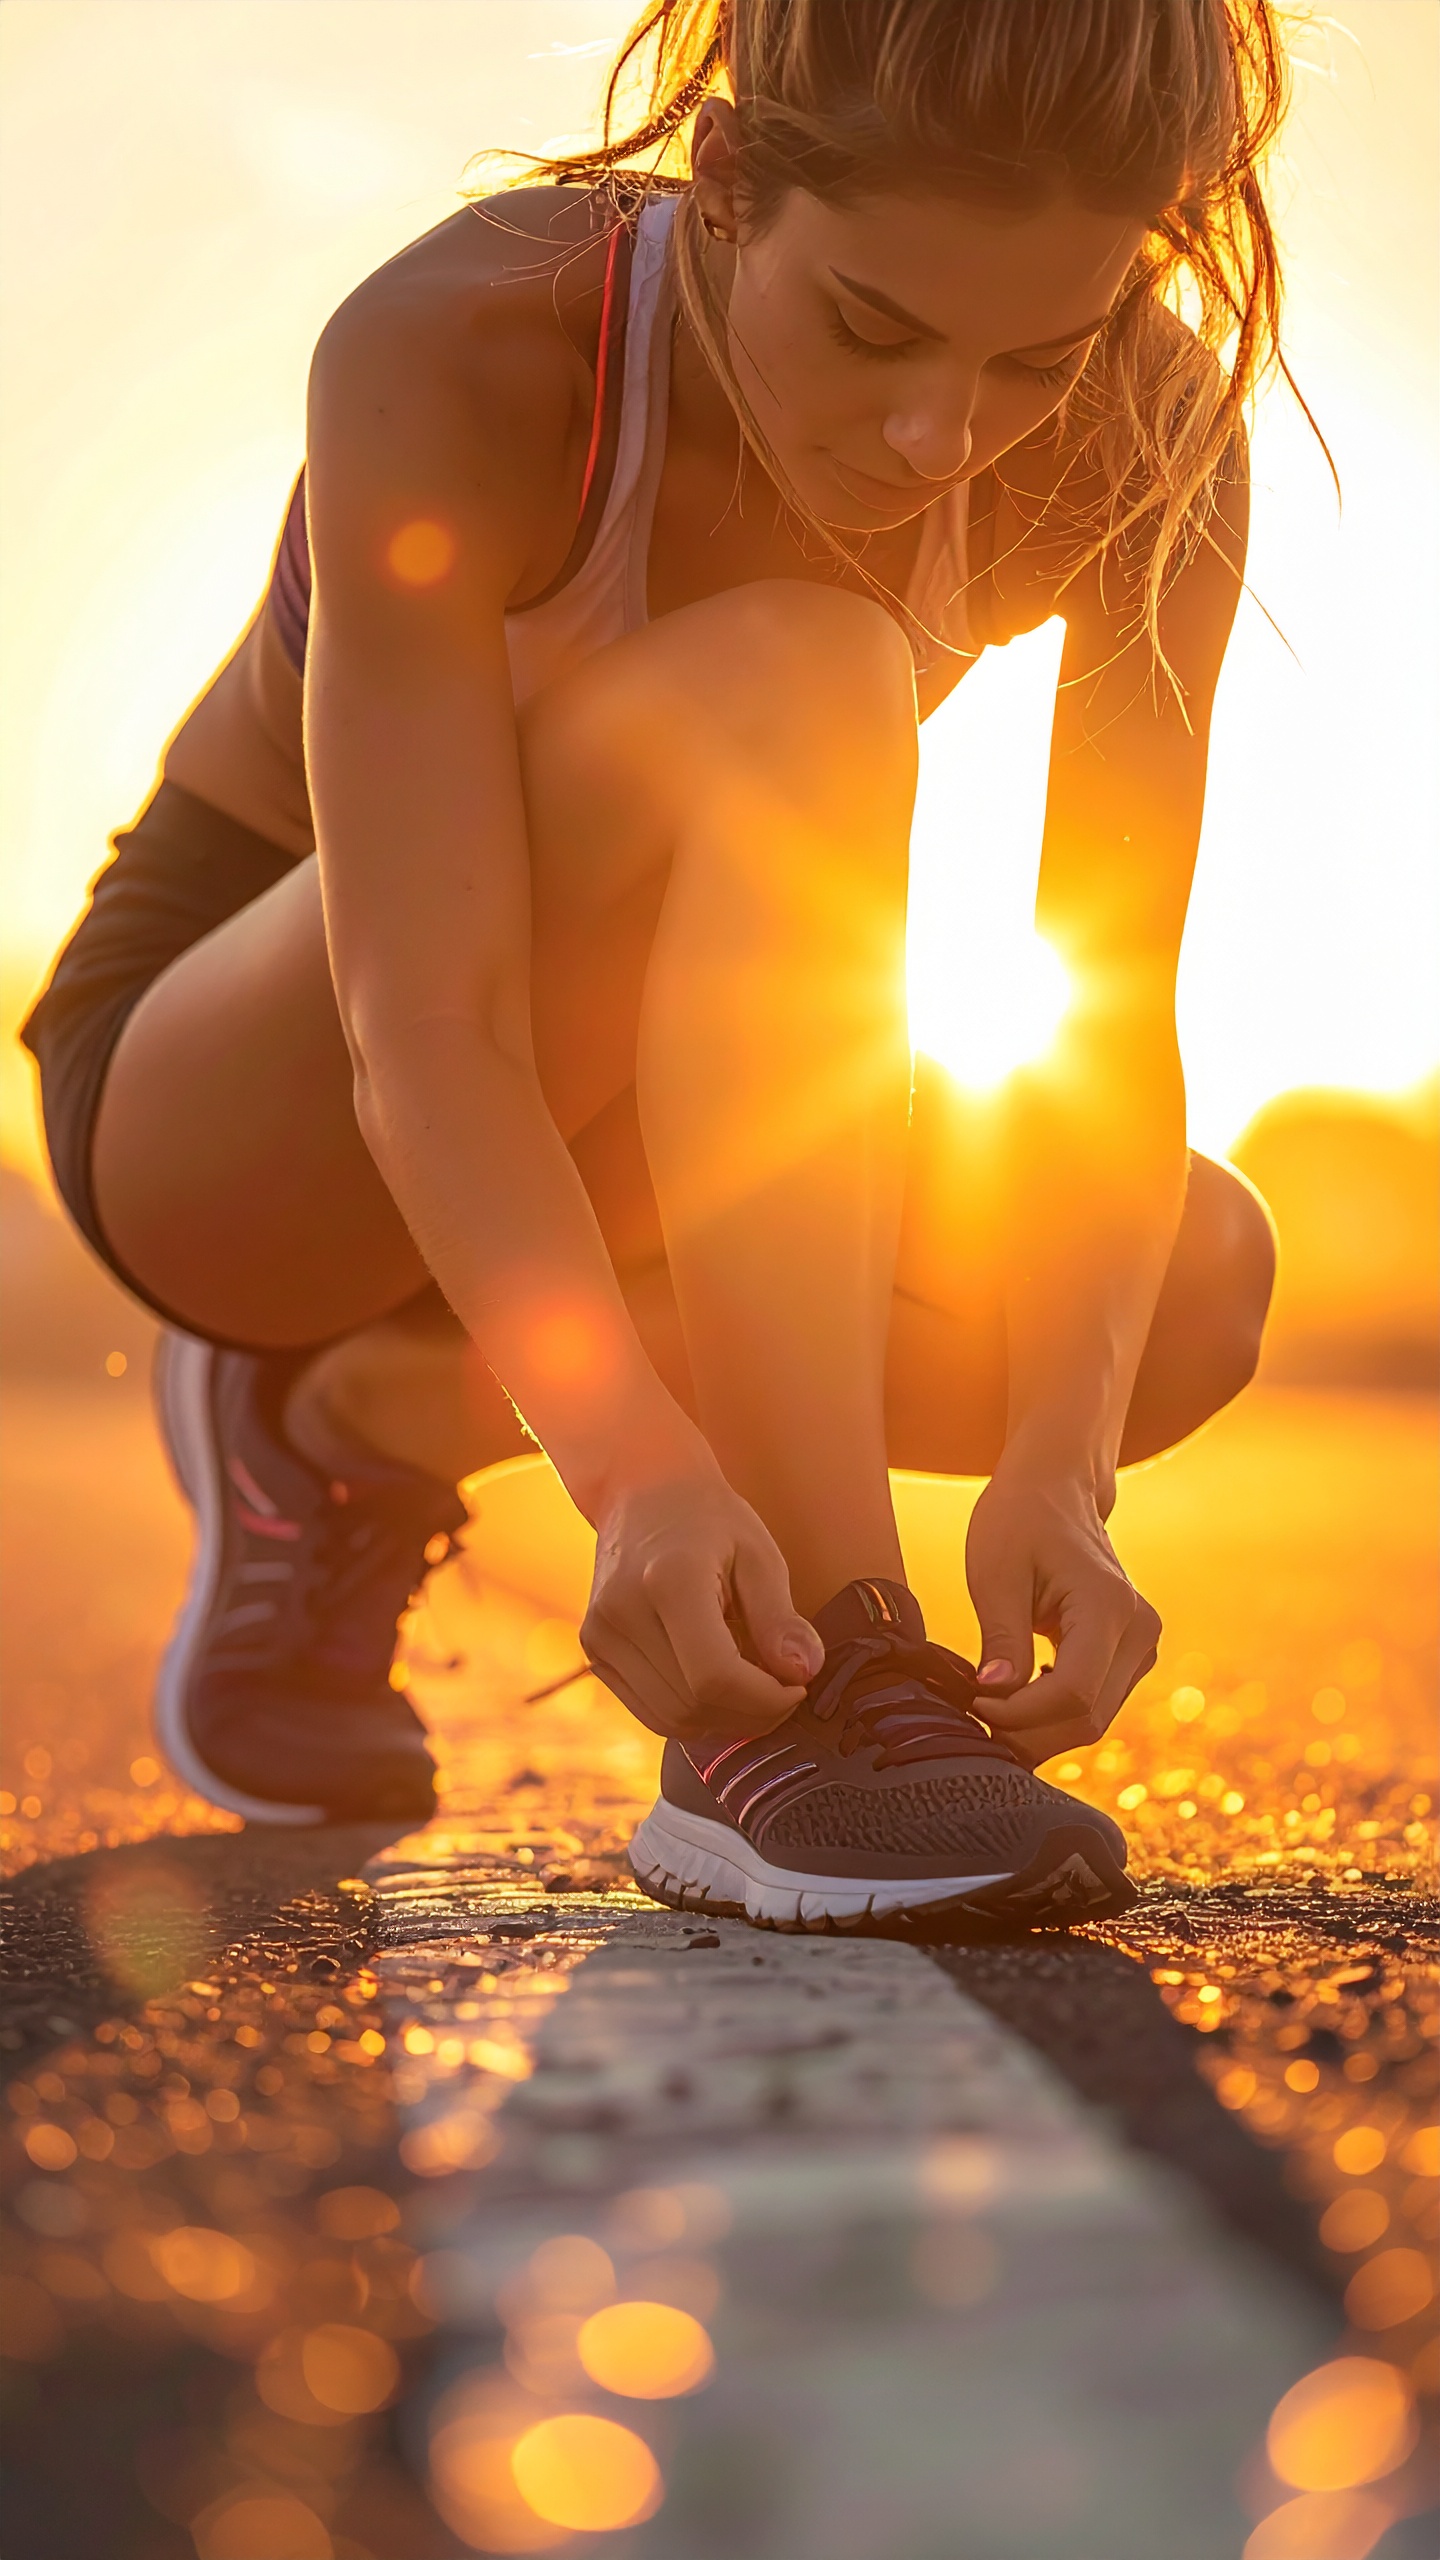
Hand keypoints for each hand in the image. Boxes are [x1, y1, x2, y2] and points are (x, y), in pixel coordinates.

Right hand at [581, 1469, 823, 1742]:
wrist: (643, 1491)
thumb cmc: (708, 1519)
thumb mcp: (758, 1554)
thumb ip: (780, 1618)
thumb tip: (803, 1672)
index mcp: (669, 1581)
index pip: (716, 1678)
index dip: (766, 1700)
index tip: (798, 1688)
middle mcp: (623, 1612)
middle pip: (693, 1705)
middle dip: (750, 1714)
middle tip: (784, 1691)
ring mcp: (600, 1635)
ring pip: (670, 1719)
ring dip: (722, 1720)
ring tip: (752, 1687)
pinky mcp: (594, 1651)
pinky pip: (650, 1711)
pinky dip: (692, 1712)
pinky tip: (717, 1685)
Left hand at [964, 1466, 1159, 1766]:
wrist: (1054, 1492)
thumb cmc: (1019, 1521)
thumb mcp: (996, 1574)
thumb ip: (1001, 1638)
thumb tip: (994, 1695)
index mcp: (1109, 1606)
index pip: (1073, 1693)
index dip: (1020, 1713)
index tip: (974, 1701)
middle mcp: (1139, 1631)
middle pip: (1087, 1718)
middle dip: (1027, 1732)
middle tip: (974, 1716)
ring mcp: (1141, 1647)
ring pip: (1092, 1721)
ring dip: (1038, 1729)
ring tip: (990, 1705)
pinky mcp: (1130, 1657)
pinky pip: (1094, 1705)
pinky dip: (1052, 1715)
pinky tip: (1017, 1693)